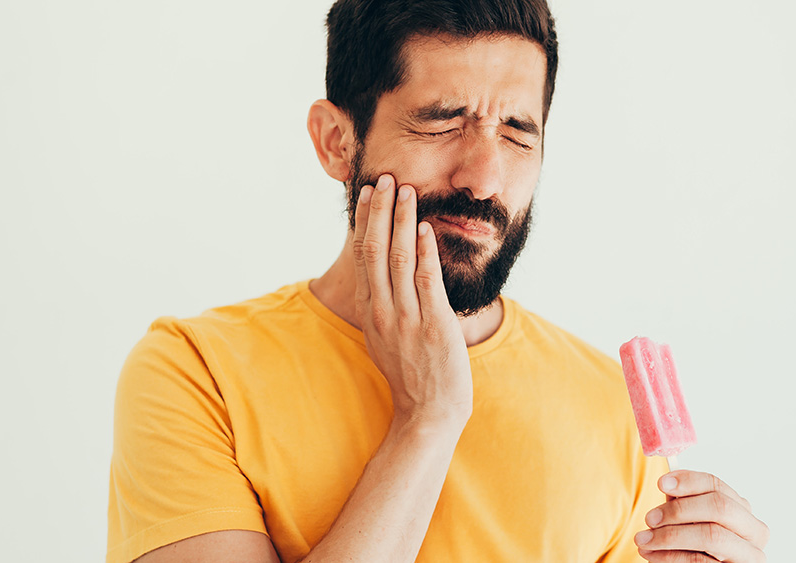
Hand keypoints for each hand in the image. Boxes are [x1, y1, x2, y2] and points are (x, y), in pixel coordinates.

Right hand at [352, 173, 472, 426]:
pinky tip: (425, 228)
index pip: (363, 257)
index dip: (365, 222)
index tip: (367, 194)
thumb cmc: (412, 376)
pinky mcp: (432, 325)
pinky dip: (425, 252)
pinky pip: (426, 281)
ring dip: (401, 221)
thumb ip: (385, 307)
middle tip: (385, 179)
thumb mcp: (387, 338)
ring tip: (404, 191)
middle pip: (376, 251)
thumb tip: (385, 277)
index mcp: (371, 312)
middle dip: (380, 212)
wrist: (427, 413)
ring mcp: (407, 318)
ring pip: (399, 259)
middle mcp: (383, 311)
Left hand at [634, 470, 769, 561]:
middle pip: (719, 507)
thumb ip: (683, 502)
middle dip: (679, 510)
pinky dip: (671, 556)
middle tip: (650, 518)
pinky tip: (652, 554)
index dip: (688, 481)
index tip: (661, 483)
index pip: (717, 486)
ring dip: (670, 536)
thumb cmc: (695, 546)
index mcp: (743, 511)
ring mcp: (749, 556)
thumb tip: (668, 481)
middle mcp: (754, 531)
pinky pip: (700, 561)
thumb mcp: (690, 520)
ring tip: (643, 540)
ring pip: (711, 535)